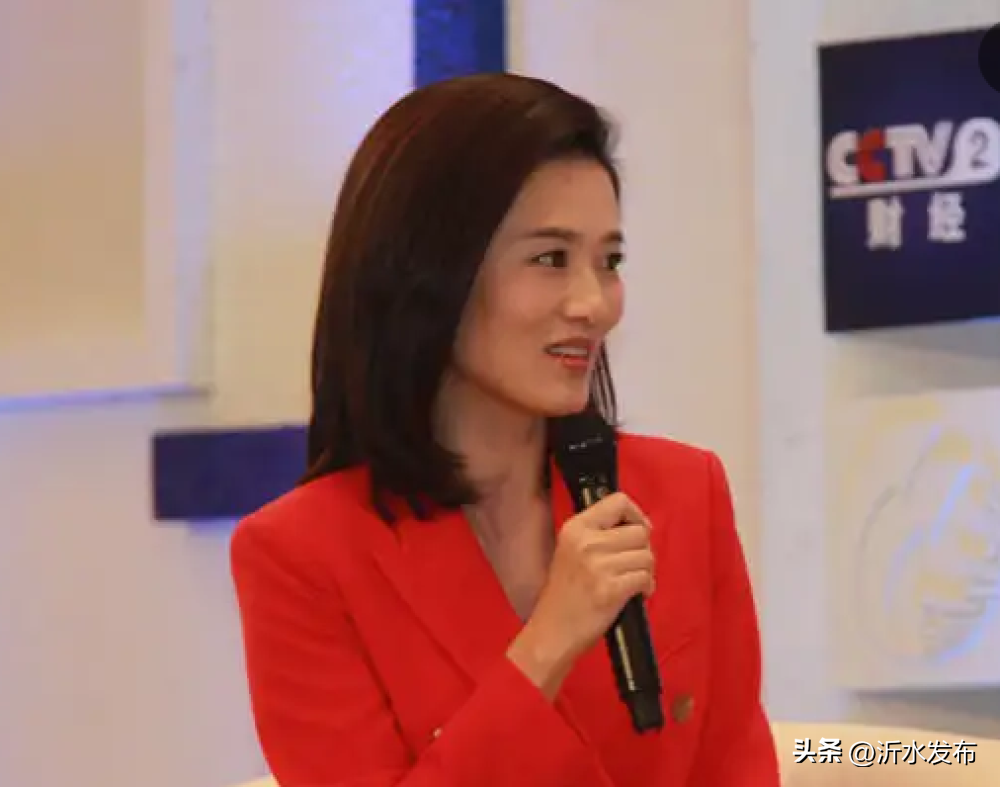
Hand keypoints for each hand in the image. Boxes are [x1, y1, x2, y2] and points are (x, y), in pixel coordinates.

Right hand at [506, 492, 653, 698]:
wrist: (552, 632)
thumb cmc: (564, 595)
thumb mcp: (571, 551)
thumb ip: (599, 534)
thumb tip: (638, 526)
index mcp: (575, 527)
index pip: (619, 501)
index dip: (636, 516)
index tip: (636, 531)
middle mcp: (586, 541)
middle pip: (640, 532)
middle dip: (643, 550)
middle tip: (632, 565)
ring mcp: (598, 565)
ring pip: (647, 556)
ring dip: (646, 571)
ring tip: (632, 581)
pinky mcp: (610, 589)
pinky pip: (645, 577)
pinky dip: (646, 587)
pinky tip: (635, 594)